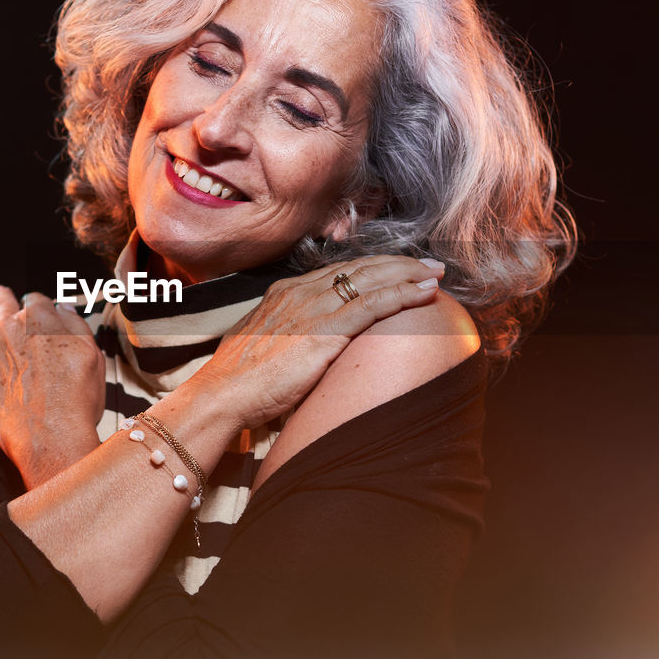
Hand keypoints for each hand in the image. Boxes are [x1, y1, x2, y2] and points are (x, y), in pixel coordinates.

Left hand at [0, 285, 105, 488]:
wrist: (49, 435)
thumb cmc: (74, 404)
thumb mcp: (92, 358)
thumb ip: (77, 328)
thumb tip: (64, 311)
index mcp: (42, 320)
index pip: (35, 302)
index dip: (34, 305)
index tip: (32, 308)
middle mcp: (9, 325)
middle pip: (1, 303)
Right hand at [184, 256, 443, 429]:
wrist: (222, 394)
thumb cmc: (240, 381)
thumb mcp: (263, 345)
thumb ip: (288, 336)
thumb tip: (306, 346)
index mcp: (286, 293)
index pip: (339, 271)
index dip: (374, 268)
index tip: (399, 269)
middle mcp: (300, 292)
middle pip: (360, 268)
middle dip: (399, 264)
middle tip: (430, 264)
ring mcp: (312, 308)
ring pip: (372, 279)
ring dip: (410, 274)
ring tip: (436, 273)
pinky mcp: (324, 330)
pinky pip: (372, 304)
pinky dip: (403, 294)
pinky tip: (425, 291)